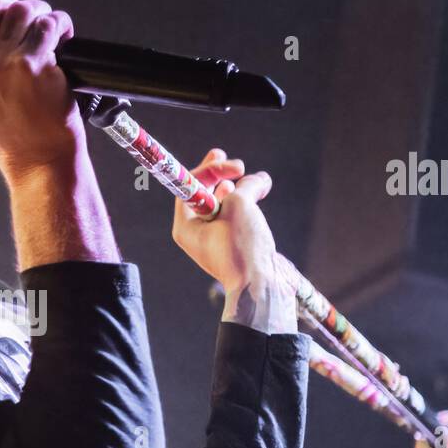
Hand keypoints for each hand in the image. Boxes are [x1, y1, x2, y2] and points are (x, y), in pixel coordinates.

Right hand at [0, 0, 86, 181]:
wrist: (35, 156)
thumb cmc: (4, 125)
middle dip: (10, 2)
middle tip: (23, 17)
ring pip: (20, 8)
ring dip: (38, 12)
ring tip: (44, 28)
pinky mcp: (31, 65)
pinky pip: (48, 23)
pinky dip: (59, 24)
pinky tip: (61, 38)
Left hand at [172, 150, 296, 334]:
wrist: (261, 288)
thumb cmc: (243, 246)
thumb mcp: (240, 206)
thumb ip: (246, 185)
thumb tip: (259, 179)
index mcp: (186, 227)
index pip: (189, 188)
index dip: (209, 170)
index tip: (230, 163)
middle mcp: (198, 234)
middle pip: (203, 195)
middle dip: (218, 175)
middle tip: (229, 159)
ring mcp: (217, 240)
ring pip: (223, 205)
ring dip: (237, 188)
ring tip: (251, 180)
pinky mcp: (236, 245)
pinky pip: (237, 218)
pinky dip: (248, 203)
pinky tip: (261, 190)